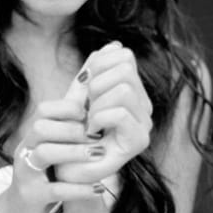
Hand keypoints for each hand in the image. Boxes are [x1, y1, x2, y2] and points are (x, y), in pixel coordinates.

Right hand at [0, 99, 105, 212]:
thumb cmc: (43, 175)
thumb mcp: (52, 149)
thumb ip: (68, 127)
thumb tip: (89, 93)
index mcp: (32, 136)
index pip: (44, 111)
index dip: (67, 108)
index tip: (90, 114)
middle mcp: (25, 150)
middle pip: (40, 128)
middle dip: (71, 129)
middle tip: (96, 136)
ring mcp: (26, 173)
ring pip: (45, 154)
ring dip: (74, 153)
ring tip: (99, 155)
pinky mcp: (32, 197)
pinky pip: (55, 190)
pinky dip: (79, 189)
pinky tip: (99, 188)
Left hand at [55, 42, 152, 183]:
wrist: (67, 167)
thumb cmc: (72, 133)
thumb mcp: (79, 96)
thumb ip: (94, 71)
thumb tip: (113, 44)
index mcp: (133, 90)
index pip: (124, 56)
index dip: (99, 65)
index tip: (86, 88)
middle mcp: (143, 105)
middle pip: (126, 69)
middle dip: (97, 84)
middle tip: (87, 108)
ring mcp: (144, 123)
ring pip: (125, 89)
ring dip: (98, 104)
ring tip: (89, 122)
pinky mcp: (139, 142)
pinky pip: (121, 112)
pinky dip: (100, 118)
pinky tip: (92, 131)